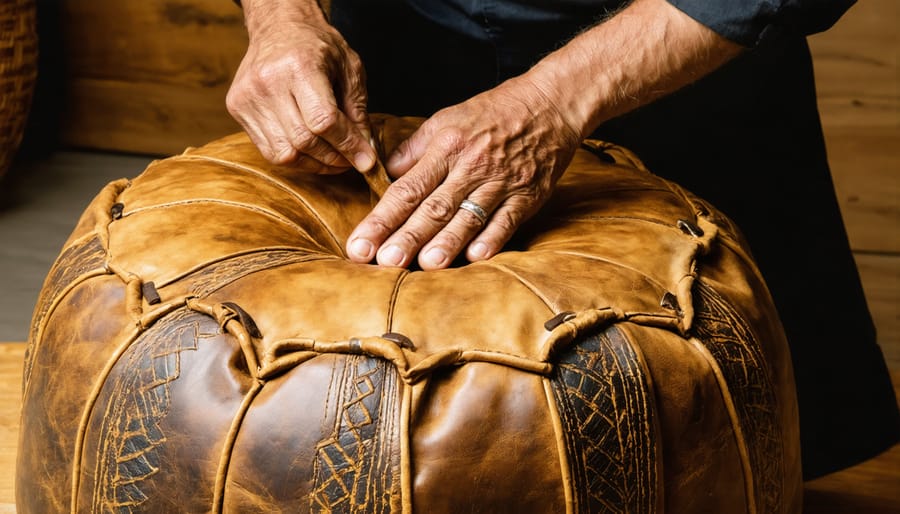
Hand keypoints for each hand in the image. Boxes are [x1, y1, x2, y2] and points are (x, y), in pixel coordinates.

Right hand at [226, 5, 375, 172]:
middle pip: (304, 141)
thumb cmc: (318, 46)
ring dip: (313, 163)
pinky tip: (309, 150)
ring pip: (284, 153)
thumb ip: (358, 111)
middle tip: (350, 160)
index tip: (366, 160)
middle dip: (333, 158)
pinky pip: (268, 150)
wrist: (278, 27)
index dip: (348, 146)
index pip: (324, 121)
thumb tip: (363, 152)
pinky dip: (294, 157)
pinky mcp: (237, 108)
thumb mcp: (350, 69)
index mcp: (299, 66)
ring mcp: (248, 97)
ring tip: (332, 159)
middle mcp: (268, 82)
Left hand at [345, 77, 580, 269]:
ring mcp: (500, 182)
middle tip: (384, 261)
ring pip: (468, 216)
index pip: (406, 189)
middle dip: (407, 236)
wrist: (551, 104)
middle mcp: (471, 166)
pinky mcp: (527, 195)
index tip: (360, 243)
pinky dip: (492, 238)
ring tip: (425, 265)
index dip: (382, 218)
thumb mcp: (447, 120)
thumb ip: (415, 150)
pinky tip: (475, 257)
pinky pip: (507, 220)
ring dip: (447, 242)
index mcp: (446, 147)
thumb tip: (385, 174)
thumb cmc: (494, 114)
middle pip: (433, 207)